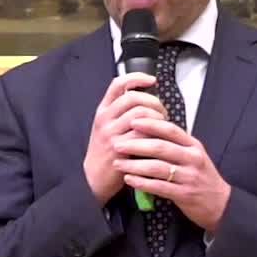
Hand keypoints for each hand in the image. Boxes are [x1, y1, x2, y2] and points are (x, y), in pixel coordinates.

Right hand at [84, 74, 166, 203]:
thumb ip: (121, 114)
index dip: (136, 78)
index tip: (152, 80)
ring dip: (157, 118)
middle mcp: (105, 119)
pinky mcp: (120, 148)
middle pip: (134, 98)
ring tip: (163, 127)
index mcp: (102, 111)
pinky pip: (143, 134)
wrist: (93, 179)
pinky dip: (156, 134)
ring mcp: (111, 133)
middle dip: (155, 102)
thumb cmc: (106, 153)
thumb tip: (147, 100)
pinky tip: (160, 139)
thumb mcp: (107, 128)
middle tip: (163, 113)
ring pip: (141, 114)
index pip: (117, 84)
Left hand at [116, 114, 231, 233]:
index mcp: (193, 146)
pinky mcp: (184, 194)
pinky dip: (141, 183)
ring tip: (118, 163)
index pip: (170, 130)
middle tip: (117, 144)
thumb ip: (177, 144)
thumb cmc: (202, 177)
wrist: (220, 203)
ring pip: (157, 168)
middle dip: (136, 145)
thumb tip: (152, 129)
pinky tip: (129, 180)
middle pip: (160, 147)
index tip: (132, 121)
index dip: (151, 124)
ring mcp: (189, 177)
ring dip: (134, 165)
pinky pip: (158, 187)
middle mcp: (192, 159)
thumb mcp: (194, 155)